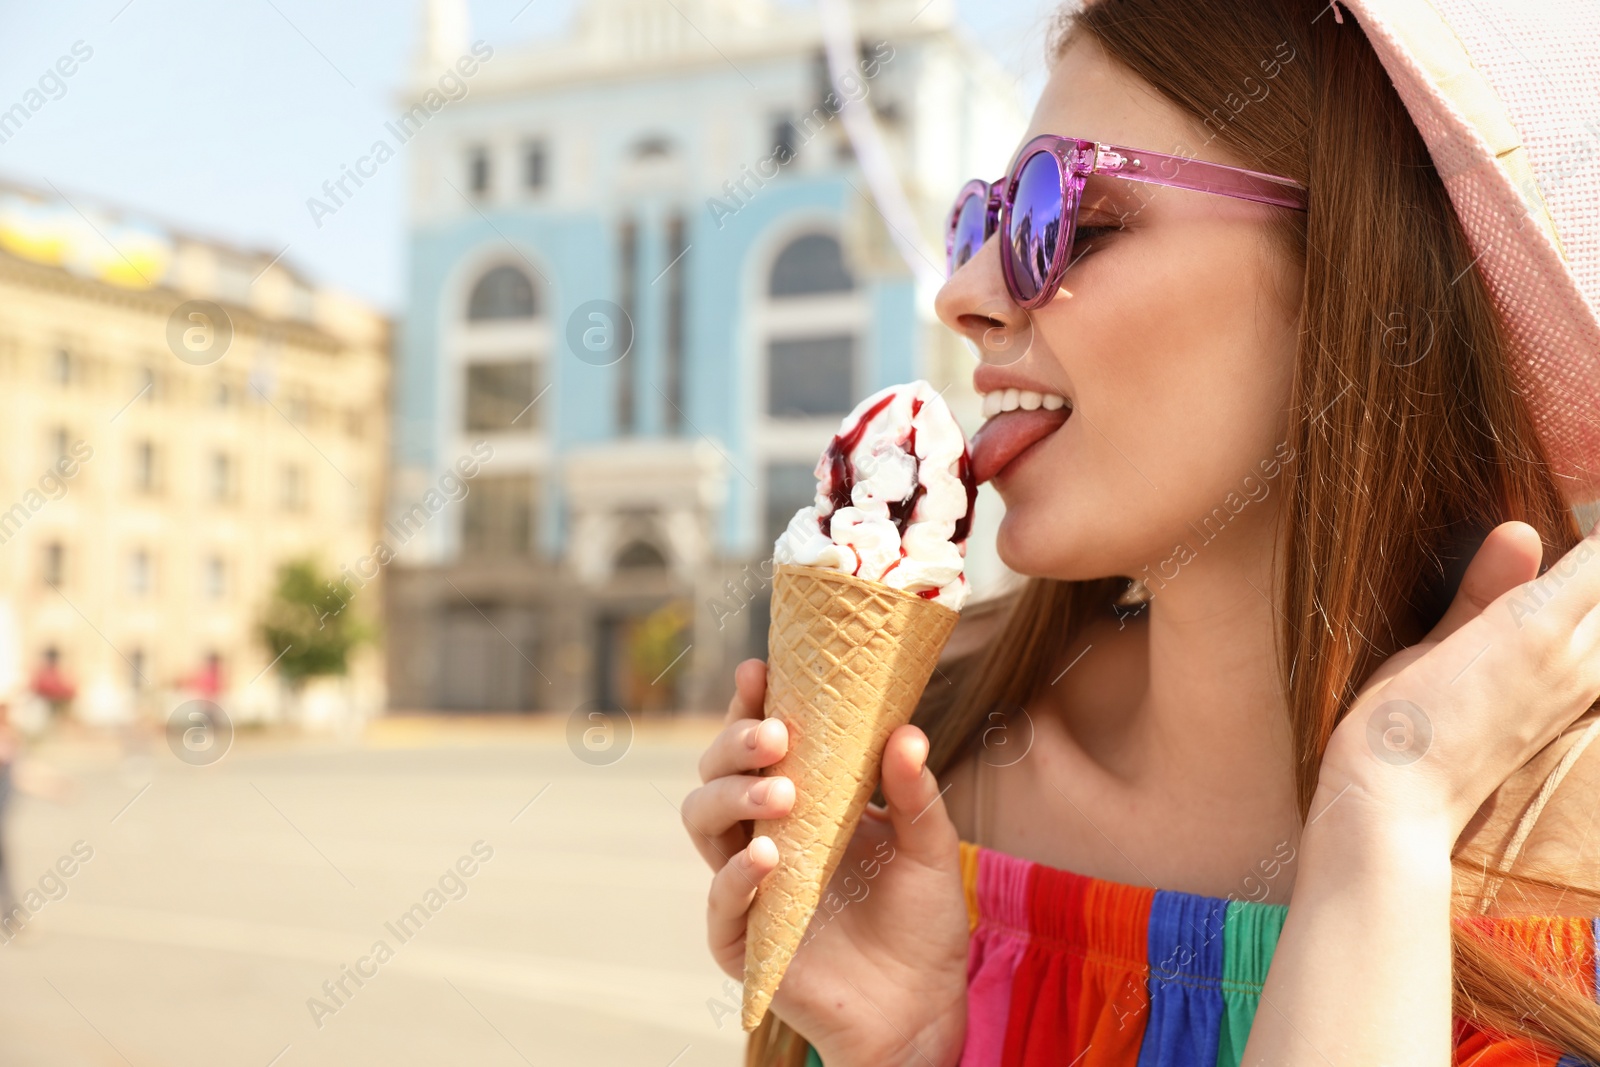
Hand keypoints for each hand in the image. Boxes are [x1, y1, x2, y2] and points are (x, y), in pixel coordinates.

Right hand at [683, 659, 969, 1066]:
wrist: (922, 1009)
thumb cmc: (920, 922)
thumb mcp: (929, 848)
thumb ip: (913, 794)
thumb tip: (906, 731)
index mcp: (803, 802)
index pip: (759, 743)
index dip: (750, 704)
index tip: (760, 670)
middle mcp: (764, 834)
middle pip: (716, 771)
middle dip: (735, 743)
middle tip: (776, 735)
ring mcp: (748, 885)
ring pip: (702, 821)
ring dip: (733, 795)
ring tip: (783, 793)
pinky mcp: (743, 938)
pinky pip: (721, 899)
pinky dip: (737, 873)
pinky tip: (766, 857)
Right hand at [1319, 520, 1599, 842]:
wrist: (1399, 807)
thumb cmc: (1396, 722)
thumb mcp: (1430, 645)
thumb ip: (1484, 589)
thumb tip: (1520, 528)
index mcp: (1537, 625)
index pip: (1598, 560)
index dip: (1588, 539)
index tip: (1542, 528)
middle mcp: (1574, 660)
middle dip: (1587, 572)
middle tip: (1567, 555)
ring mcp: (1575, 693)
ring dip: (1583, 606)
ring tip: (1535, 607)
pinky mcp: (1563, 716)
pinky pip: (1596, 663)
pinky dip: (1583, 635)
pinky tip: (1555, 632)